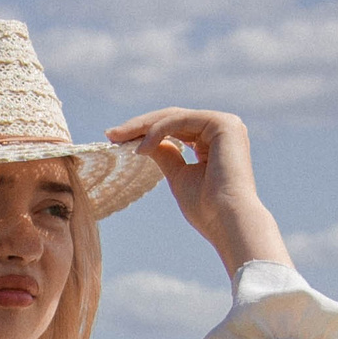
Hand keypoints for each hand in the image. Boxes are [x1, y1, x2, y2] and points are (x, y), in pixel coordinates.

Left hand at [105, 107, 289, 280]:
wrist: (227, 222)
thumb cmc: (206, 209)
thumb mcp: (178, 176)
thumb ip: (165, 155)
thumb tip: (144, 142)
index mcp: (215, 141)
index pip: (175, 127)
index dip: (145, 131)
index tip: (116, 140)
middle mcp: (223, 128)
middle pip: (173, 118)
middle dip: (139, 125)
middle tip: (110, 134)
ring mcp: (225, 124)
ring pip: (174, 116)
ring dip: (143, 126)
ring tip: (117, 138)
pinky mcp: (223, 124)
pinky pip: (180, 121)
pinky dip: (157, 131)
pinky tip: (141, 148)